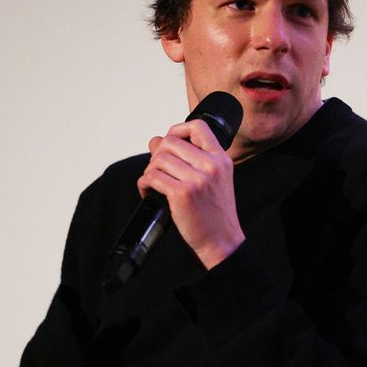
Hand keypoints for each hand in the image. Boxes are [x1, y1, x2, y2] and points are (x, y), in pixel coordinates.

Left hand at [136, 119, 244, 268]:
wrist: (222, 240)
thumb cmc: (215, 212)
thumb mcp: (210, 180)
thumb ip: (186, 158)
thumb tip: (155, 141)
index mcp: (221, 158)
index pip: (197, 126)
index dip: (177, 130)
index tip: (169, 144)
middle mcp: (211, 165)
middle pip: (170, 142)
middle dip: (157, 155)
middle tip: (158, 170)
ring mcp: (197, 179)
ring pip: (159, 159)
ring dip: (149, 171)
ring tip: (154, 184)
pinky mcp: (183, 194)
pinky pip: (152, 177)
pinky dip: (144, 184)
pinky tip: (149, 192)